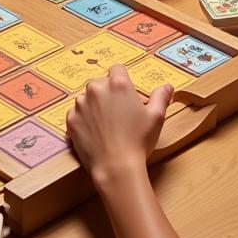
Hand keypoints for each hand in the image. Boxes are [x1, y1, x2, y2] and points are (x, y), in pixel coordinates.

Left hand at [67, 66, 172, 186]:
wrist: (116, 167)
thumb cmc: (139, 141)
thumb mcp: (156, 117)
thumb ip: (160, 97)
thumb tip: (167, 87)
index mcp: (118, 84)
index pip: (117, 69)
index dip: (122, 80)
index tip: (125, 93)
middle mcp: (96, 89)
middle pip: (100, 83)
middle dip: (108, 93)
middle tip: (118, 113)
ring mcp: (81, 104)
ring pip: (87, 98)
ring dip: (94, 105)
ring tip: (106, 124)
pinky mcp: (71, 119)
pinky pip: (76, 113)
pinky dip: (83, 119)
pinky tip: (95, 132)